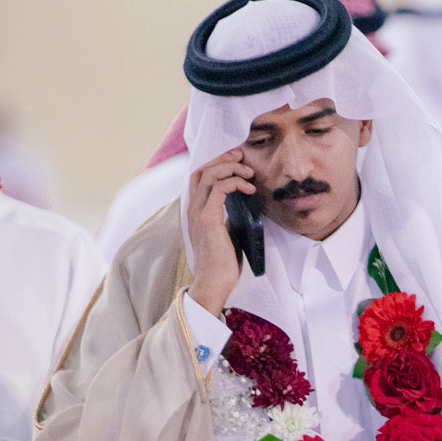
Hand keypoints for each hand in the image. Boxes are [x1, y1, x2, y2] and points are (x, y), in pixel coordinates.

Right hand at [187, 149, 255, 316]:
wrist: (214, 283)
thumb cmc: (222, 264)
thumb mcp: (226, 234)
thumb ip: (227, 218)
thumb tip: (242, 207)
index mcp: (196, 211)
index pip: (200, 176)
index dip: (216, 163)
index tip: (236, 161)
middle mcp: (193, 208)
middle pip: (202, 169)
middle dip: (223, 158)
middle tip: (242, 157)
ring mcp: (198, 212)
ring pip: (209, 174)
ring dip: (231, 167)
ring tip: (249, 171)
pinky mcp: (207, 218)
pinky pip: (218, 188)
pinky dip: (234, 182)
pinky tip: (248, 188)